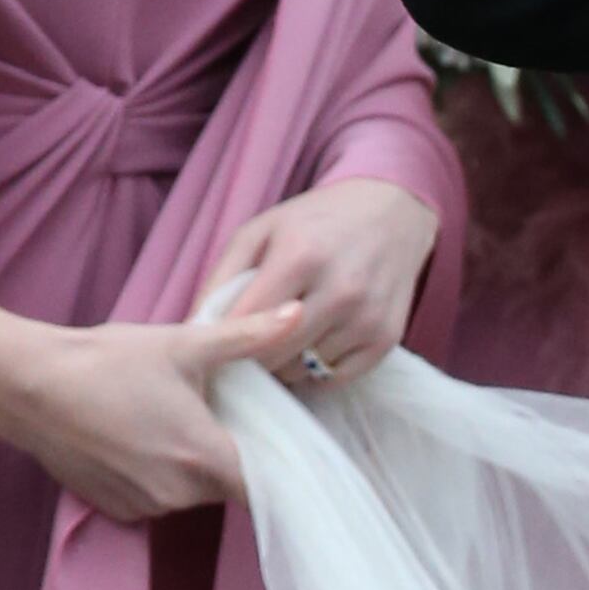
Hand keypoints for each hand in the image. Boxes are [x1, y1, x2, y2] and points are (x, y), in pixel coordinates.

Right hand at [0, 304, 306, 520]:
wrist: (25, 384)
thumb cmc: (106, 362)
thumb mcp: (185, 344)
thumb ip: (249, 336)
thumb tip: (300, 313)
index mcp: (203, 458)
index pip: (264, 484)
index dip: (279, 467)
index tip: (282, 443)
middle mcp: (175, 495)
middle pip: (229, 486)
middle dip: (233, 454)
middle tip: (223, 413)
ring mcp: (141, 506)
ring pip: (193, 493)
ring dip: (194, 465)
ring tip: (177, 419)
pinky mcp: (112, 508)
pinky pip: (157, 498)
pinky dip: (159, 475)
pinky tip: (144, 438)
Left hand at [207, 178, 440, 388]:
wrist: (393, 211)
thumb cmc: (316, 221)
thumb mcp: (259, 231)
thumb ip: (221, 279)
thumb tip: (195, 333)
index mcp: (302, 256)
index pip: (246, 324)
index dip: (223, 338)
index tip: (214, 342)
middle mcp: (341, 289)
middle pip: (273, 354)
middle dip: (251, 355)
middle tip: (245, 343)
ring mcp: (368, 316)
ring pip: (303, 370)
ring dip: (285, 362)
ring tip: (283, 338)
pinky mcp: (387, 337)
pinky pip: (335, 377)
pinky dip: (316, 370)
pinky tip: (312, 344)